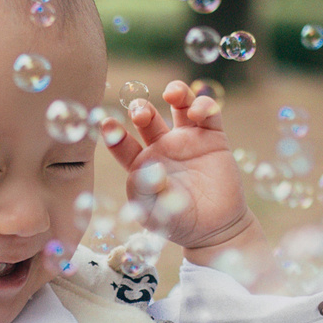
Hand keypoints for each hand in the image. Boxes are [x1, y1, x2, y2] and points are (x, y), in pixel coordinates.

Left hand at [102, 80, 261, 254]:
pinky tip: (198, 113)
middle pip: (148, 118)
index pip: (122, 144)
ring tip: (172, 94)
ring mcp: (188, 140)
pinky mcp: (213, 139)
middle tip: (140, 112)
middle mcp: (163, 147)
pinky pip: (209, 114)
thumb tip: (149, 170)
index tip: (106, 123)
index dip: (113, 132)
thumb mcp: (158, 213)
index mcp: (142, 164)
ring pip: (180, 106)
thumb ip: (149, 191)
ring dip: (176, 93)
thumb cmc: (180, 224)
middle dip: (141, 108)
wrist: (216, 230)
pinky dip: (203, 106)